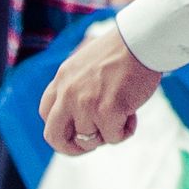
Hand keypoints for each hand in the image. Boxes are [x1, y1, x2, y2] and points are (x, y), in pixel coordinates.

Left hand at [38, 22, 164, 154]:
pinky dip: (126, 131)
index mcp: (61, 80)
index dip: (60, 127)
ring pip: (89, 140)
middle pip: (54, 136)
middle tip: (90, 146)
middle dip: (70, 148)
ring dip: (108, 133)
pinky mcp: (106, 111)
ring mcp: (85, 103)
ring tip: (124, 114)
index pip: (46, 113)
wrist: (142, 41)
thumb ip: (76, 88)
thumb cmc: (122, 52)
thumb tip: (78, 121)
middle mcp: (68, 93)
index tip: (75, 132)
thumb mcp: (86, 66)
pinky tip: (133, 114)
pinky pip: (112, 138)